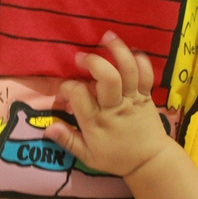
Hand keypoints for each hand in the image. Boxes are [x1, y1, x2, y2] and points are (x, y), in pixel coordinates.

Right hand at [44, 31, 170, 177]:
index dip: (67, 88)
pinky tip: (130, 50)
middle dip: (93, 62)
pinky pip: (146, 75)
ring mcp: (133, 100)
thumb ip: (67, 140)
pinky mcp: (147, 96)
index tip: (64, 91)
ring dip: (118, 51)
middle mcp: (115, 108)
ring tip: (106, 37)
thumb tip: (48, 127)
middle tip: (81, 57)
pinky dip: (140, 60)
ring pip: (128, 71)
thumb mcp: (87, 156)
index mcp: (97, 122)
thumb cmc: (115, 158)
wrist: (150, 161)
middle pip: (107, 78)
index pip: (79, 95)